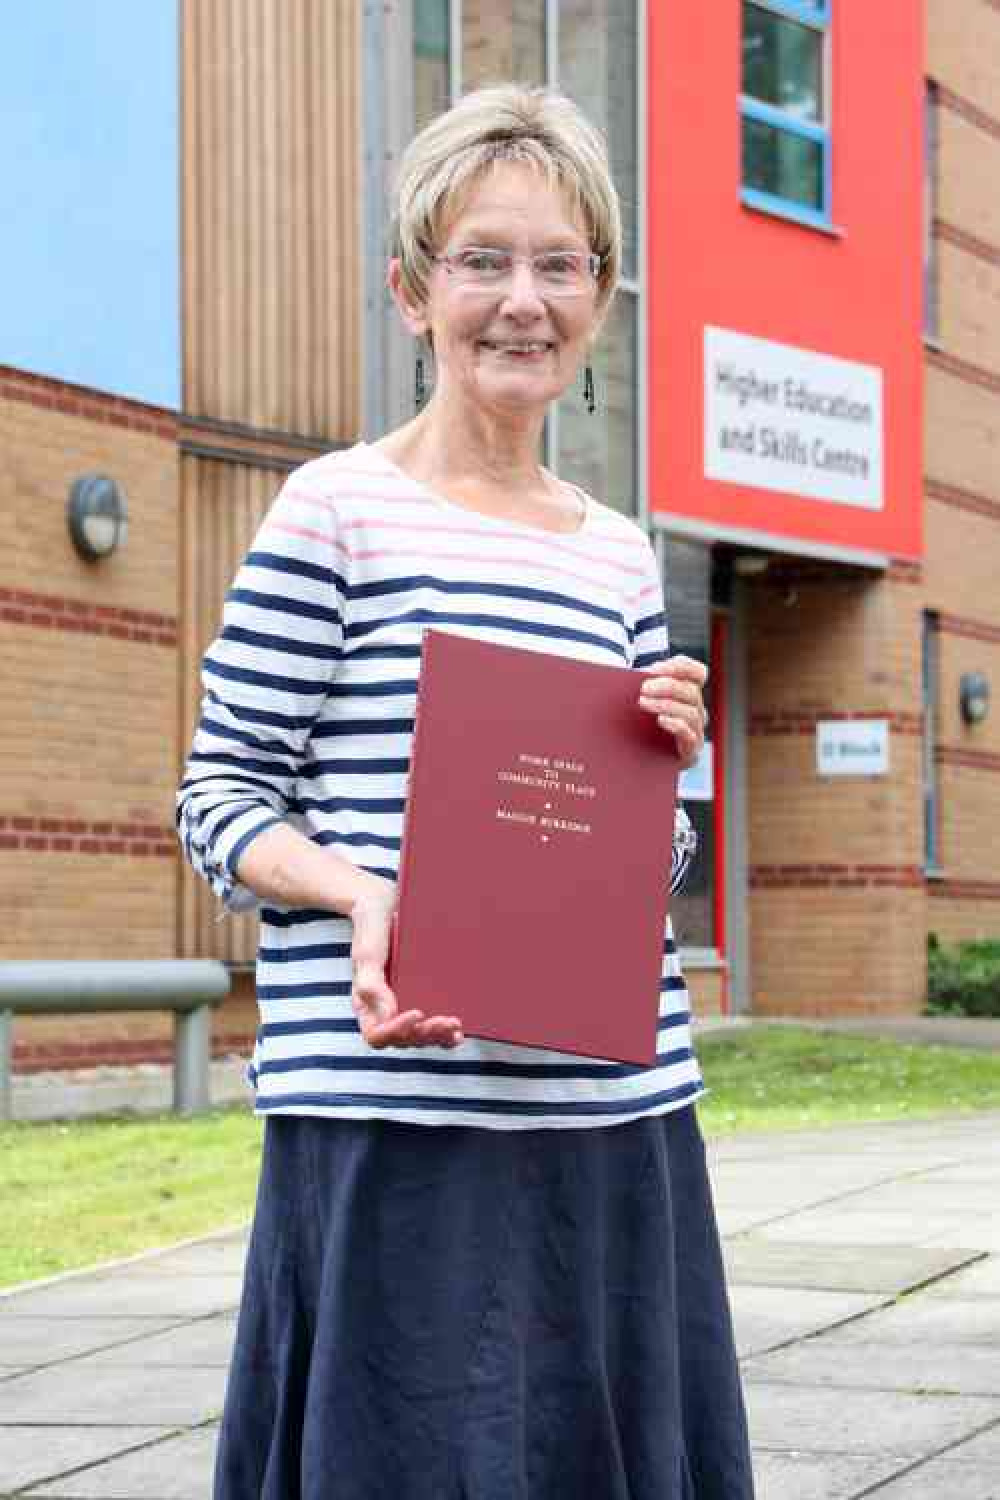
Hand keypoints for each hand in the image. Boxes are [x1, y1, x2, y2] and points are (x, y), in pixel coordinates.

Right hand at [349, 874, 463, 1048]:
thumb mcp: (367, 952)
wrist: (385, 904)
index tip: (418, 1012)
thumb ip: (371, 984)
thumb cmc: (372, 926)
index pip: (377, 1035)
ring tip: (456, 1027)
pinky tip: (458, 1032)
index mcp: (365, 1003)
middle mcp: (383, 1009)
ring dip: (437, 1037)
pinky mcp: (419, 996)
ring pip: (417, 1037)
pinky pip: (429, 1025)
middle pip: (402, 1039)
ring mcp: (402, 1004)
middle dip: (426, 1035)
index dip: (397, 1031)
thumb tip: (388, 1015)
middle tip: (448, 1021)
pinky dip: (443, 1033)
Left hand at [637, 655, 707, 770]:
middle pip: (691, 691)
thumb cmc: (640, 724)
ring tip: (643, 702)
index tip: (656, 667)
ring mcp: (696, 730)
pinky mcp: (691, 749)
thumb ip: (642, 684)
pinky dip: (676, 724)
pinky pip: (689, 734)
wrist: (639, 758)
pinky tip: (660, 720)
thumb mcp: (641, 700)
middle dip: (667, 686)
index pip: (697, 672)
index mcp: (687, 692)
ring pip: (691, 712)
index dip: (680, 666)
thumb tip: (632, 673)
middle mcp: (696, 709)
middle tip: (644, 687)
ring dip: (666, 704)